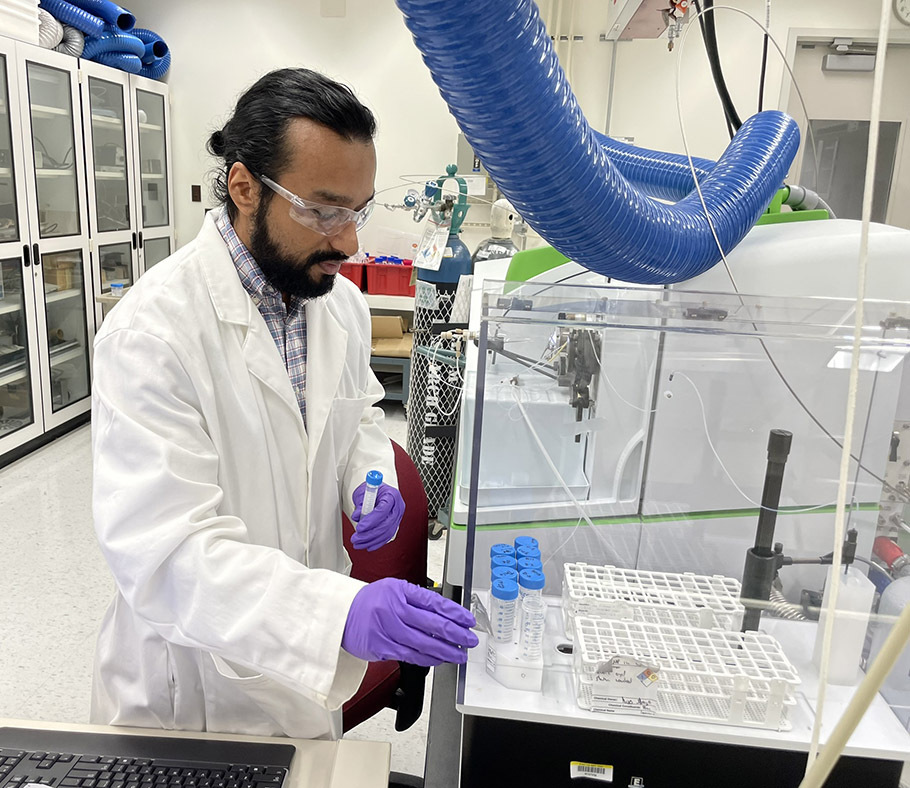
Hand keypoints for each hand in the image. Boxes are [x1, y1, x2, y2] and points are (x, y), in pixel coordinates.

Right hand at [342, 578, 478, 666]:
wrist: (341, 613)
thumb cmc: (371, 600)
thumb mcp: (394, 589)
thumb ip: (418, 599)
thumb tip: (446, 613)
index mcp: (400, 591)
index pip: (434, 603)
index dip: (455, 613)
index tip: (468, 620)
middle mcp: (394, 610)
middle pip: (432, 625)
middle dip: (456, 634)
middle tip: (470, 640)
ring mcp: (387, 630)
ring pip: (423, 643)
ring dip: (445, 651)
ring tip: (459, 654)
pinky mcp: (381, 647)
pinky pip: (410, 655)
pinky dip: (427, 658)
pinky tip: (439, 659)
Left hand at [351, 482, 404, 550]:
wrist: (379, 492)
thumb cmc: (372, 490)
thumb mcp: (363, 492)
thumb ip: (360, 504)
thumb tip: (357, 516)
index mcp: (391, 495)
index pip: (383, 510)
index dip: (371, 521)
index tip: (360, 528)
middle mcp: (397, 507)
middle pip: (386, 525)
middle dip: (369, 534)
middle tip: (356, 538)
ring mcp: (398, 517)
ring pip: (386, 533)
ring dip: (371, 540)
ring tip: (358, 543)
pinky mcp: (395, 524)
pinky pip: (387, 536)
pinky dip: (377, 542)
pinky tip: (368, 546)